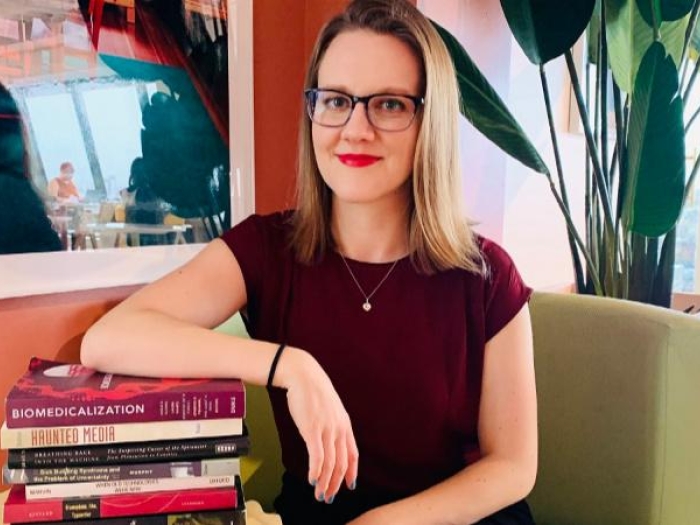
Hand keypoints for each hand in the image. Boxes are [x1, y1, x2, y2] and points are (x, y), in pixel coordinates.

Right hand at [276, 348, 358, 502]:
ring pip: (330, 463)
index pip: (353, 454)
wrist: (303, 375)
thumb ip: (332, 424)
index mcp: (345, 424)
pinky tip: (312, 479)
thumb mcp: (330, 408)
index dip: (352, 472)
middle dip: (335, 483)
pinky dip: (315, 471)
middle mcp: (339, 428)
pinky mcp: (312, 429)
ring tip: (319, 494)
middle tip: (328, 496)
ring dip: (324, 482)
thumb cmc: (312, 391)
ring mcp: (326, 429)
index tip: (350, 485)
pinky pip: (317, 456)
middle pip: (342, 463)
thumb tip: (329, 439)